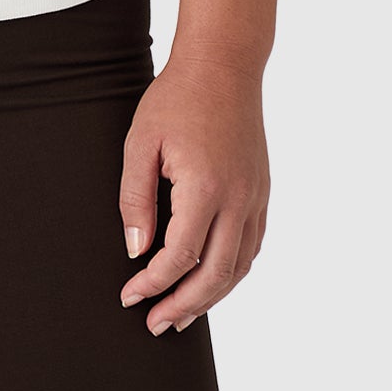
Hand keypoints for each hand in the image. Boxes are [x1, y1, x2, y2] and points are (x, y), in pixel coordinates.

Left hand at [116, 52, 268, 333]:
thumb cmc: (176, 99)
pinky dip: (232, 272)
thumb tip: (137, 251)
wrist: (224, 65)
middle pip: (215, 274)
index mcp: (205, 187)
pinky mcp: (262, 192)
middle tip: (155, 325)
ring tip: (182, 314)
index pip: (180, 257)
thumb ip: (136, 200)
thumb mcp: (141, 143)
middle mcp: (238, 198)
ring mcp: (256, 197)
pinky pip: (251, 246)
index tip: (129, 296)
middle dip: (183, 306)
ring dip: (211, 297)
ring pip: (239, 266)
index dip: (153, 283)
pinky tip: (211, 280)